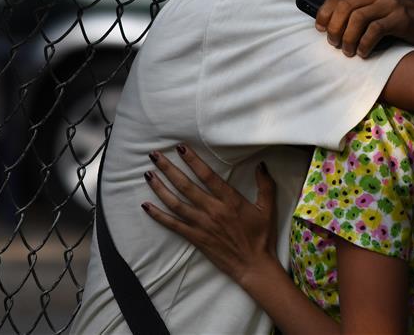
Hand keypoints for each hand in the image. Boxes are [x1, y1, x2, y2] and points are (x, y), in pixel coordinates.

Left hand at [142, 145, 278, 284]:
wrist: (253, 265)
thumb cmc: (261, 236)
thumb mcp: (267, 208)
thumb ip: (265, 185)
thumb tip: (261, 164)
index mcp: (230, 200)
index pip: (208, 176)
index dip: (193, 161)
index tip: (180, 148)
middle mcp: (213, 210)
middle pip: (186, 186)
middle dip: (169, 169)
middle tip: (155, 155)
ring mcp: (202, 225)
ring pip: (176, 203)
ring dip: (160, 188)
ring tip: (148, 174)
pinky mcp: (195, 238)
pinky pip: (173, 225)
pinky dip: (158, 216)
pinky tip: (146, 206)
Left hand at [315, 0, 413, 57]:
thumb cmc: (398, 20)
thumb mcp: (375, 9)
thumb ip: (356, 10)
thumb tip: (328, 24)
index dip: (324, 13)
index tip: (320, 29)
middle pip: (344, 7)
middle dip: (334, 27)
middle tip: (334, 43)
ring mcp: (390, 3)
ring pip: (357, 18)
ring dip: (348, 38)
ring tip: (348, 51)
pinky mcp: (401, 17)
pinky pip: (375, 30)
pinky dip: (364, 43)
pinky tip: (363, 52)